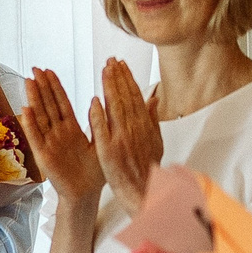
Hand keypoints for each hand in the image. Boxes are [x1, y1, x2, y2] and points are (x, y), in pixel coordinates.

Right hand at [18, 68, 101, 209]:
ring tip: (28, 81)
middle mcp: (58, 134)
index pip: (62, 103)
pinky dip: (30, 125)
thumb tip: (98, 99)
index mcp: (71, 129)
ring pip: (40, 117)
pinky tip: (25, 110)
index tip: (49, 71)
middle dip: (42, 87)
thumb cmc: (94, 172)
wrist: (86, 194)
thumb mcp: (100, 143)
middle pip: (48, 106)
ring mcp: (49, 144)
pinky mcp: (44, 156)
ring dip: (34, 99)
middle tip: (35, 69)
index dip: (55, 87)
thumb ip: (98, 123)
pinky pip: (36, 138)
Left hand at [89, 58, 163, 211]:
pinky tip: (94, 101)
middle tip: (110, 61)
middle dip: (117, 77)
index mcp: (145, 125)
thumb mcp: (157, 142)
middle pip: (125, 98)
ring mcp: (121, 139)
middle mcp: (134, 129)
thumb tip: (153, 100)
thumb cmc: (150, 168)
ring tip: (104, 71)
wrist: (145, 192)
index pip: (135, 96)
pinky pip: (102, 130)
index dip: (127, 78)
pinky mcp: (109, 151)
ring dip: (109, 88)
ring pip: (114, 108)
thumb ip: (153, 119)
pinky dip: (98, 115)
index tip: (120, 64)